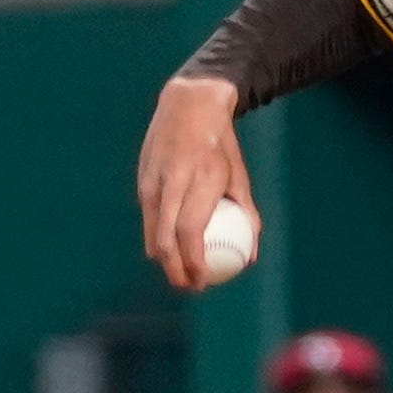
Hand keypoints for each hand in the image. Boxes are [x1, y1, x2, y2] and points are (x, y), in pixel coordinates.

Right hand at [137, 74, 254, 289]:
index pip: (191, 233)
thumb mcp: (239, 178)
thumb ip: (247, 217)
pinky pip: (148, 218)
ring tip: (178, 274)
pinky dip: (156, 238)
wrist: (187, 106)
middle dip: (174, 270)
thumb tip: (251, 257)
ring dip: (163, 259)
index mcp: (200, 181)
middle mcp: (172, 182)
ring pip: (152, 231)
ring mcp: (152, 180)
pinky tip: (167, 251)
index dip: (193, 263)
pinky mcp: (141, 180)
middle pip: (166, 239)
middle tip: (188, 287)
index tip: (202, 282)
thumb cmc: (220, 147)